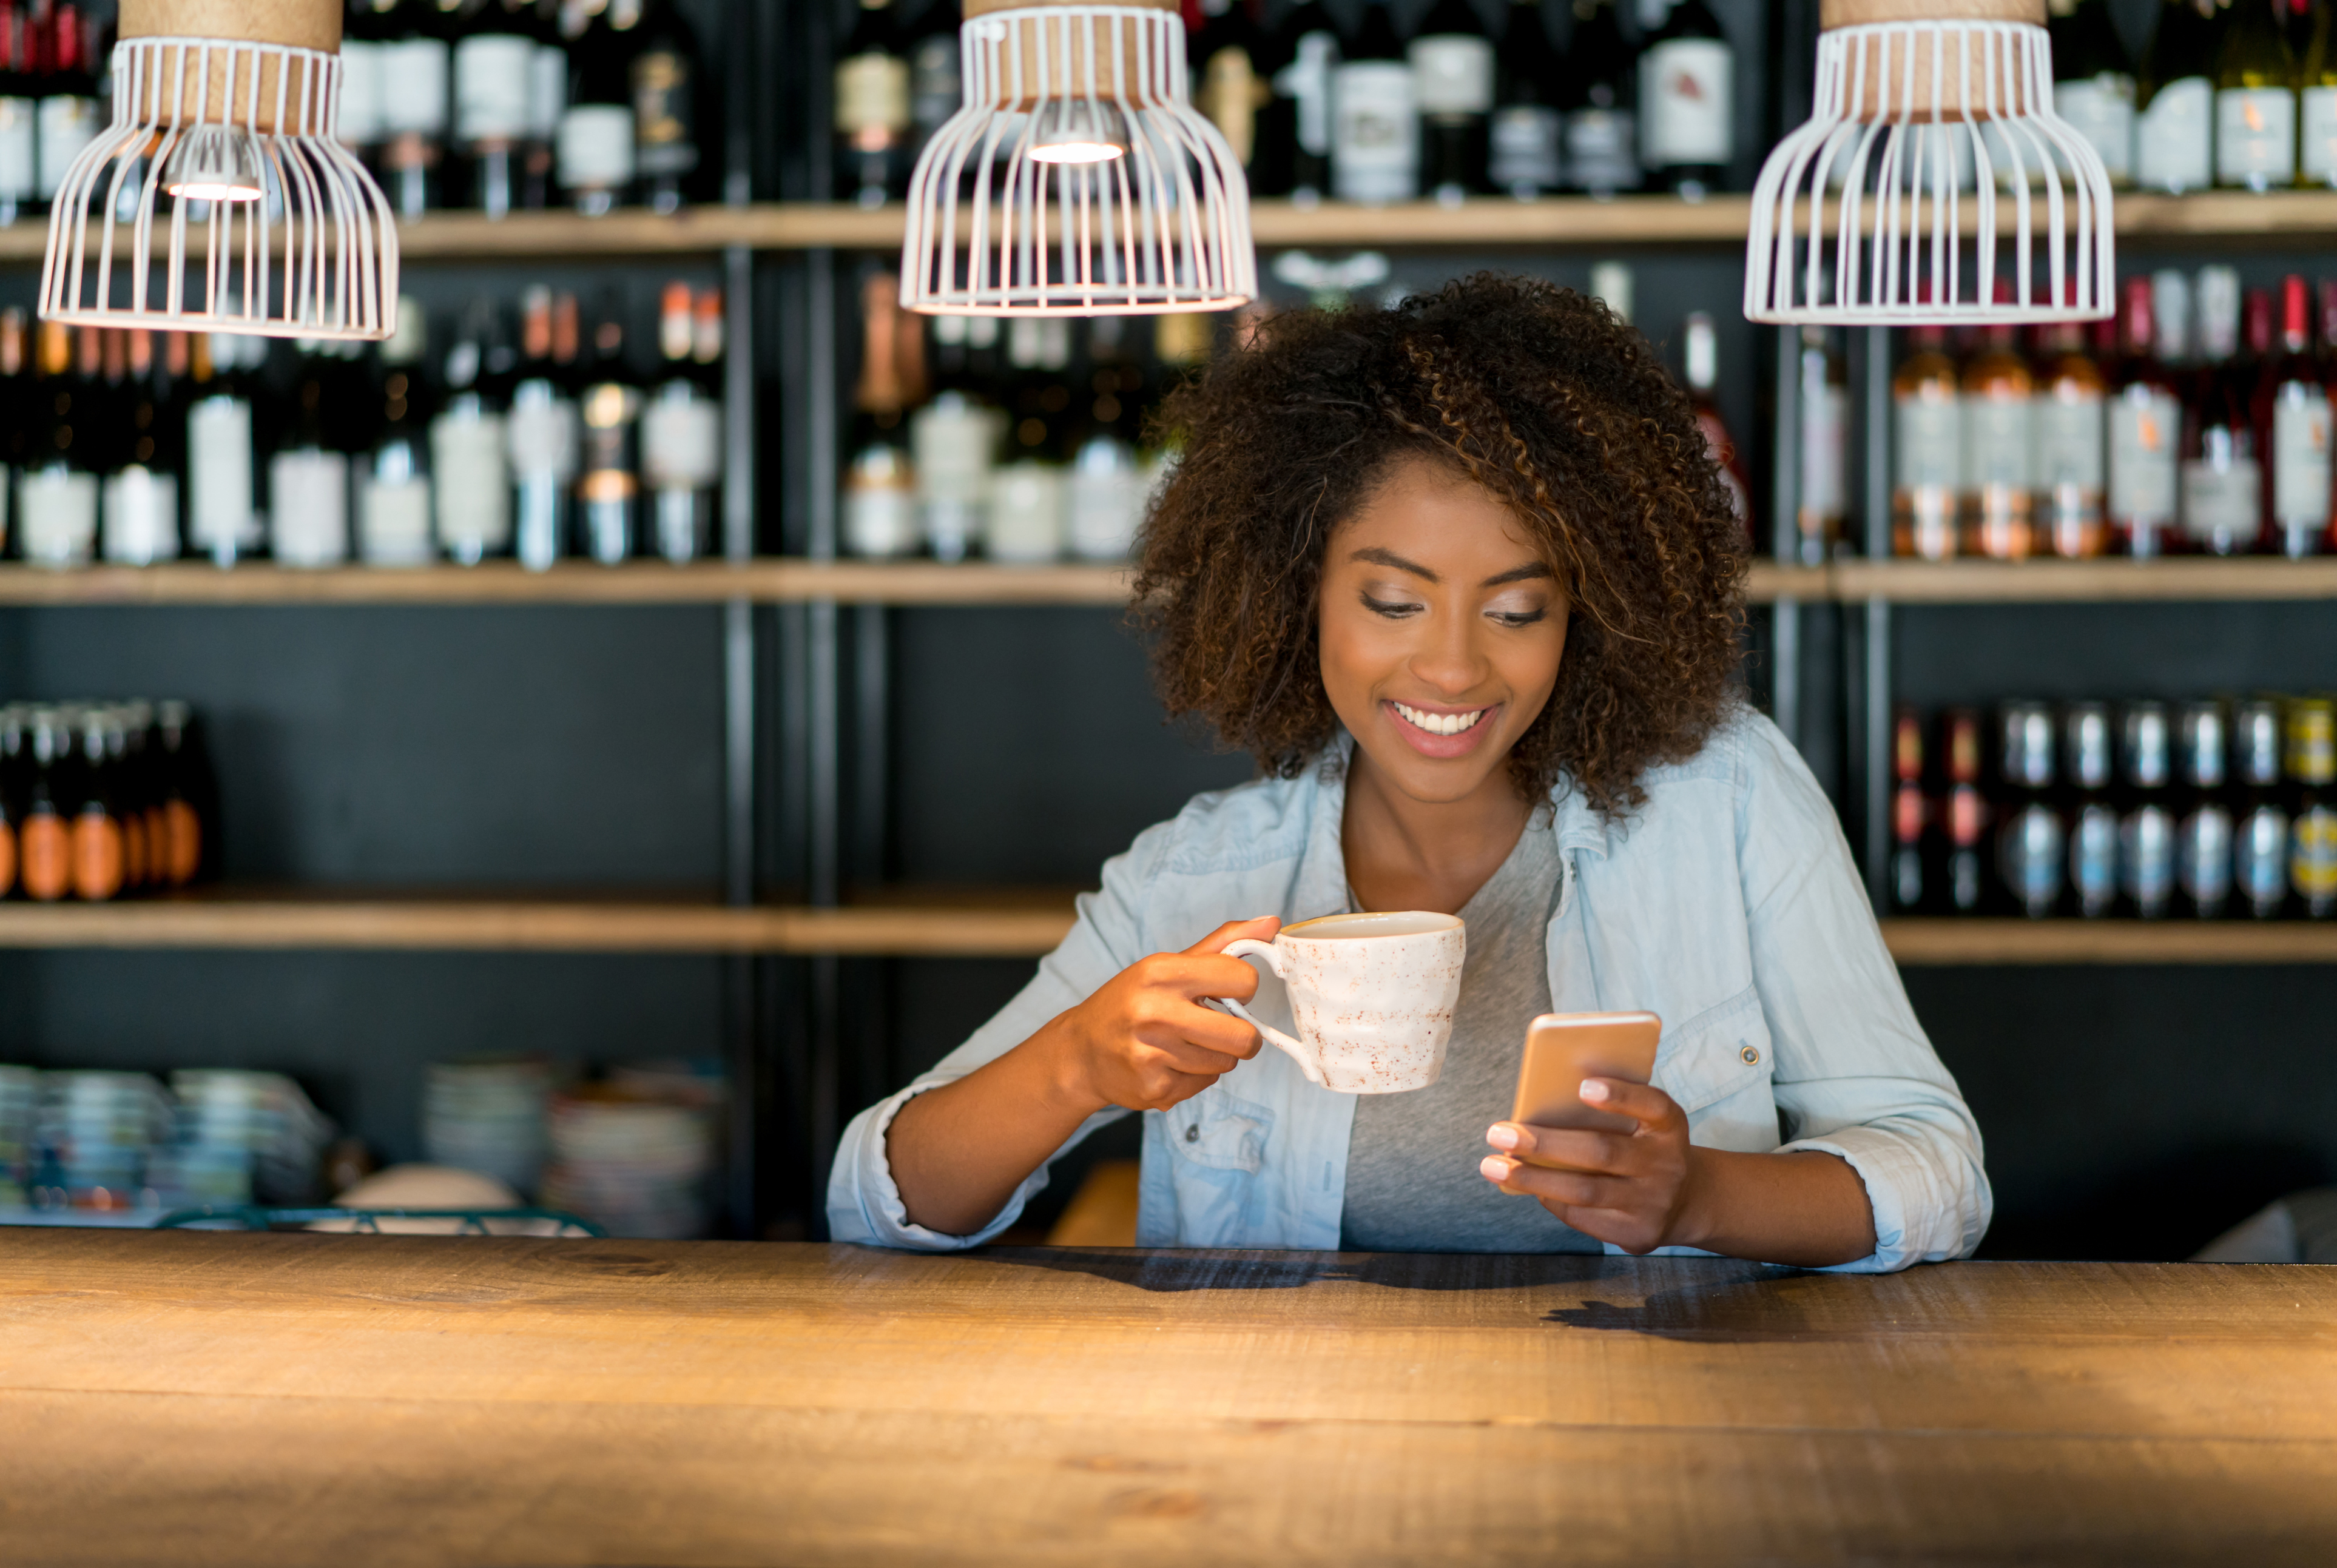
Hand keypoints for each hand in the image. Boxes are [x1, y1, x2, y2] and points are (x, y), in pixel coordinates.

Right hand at [1037, 917, 1280, 1115]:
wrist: (1081, 1052)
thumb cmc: (1132, 1002)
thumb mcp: (1167, 965)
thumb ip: (1222, 945)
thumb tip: (1272, 924)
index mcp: (1160, 973)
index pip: (1242, 981)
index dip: (1243, 989)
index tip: (1227, 992)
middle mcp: (1154, 1013)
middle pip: (1244, 1036)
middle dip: (1242, 1035)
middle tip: (1221, 1028)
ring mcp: (1153, 1055)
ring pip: (1226, 1063)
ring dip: (1215, 1055)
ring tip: (1184, 1044)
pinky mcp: (1154, 1088)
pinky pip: (1206, 1084)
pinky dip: (1196, 1075)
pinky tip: (1169, 1063)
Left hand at [1477, 1078, 1702, 1254]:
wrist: (1685, 1201)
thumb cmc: (1643, 1146)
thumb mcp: (1641, 1123)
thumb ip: (1610, 1112)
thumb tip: (1539, 1111)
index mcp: (1669, 1125)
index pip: (1652, 1104)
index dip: (1620, 1095)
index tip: (1583, 1086)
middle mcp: (1668, 1164)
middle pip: (1601, 1151)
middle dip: (1544, 1144)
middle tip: (1498, 1133)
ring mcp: (1655, 1203)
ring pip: (1585, 1191)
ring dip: (1532, 1179)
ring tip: (1493, 1167)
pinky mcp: (1638, 1234)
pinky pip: (1583, 1217)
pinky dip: (1550, 1200)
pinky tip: (1528, 1187)